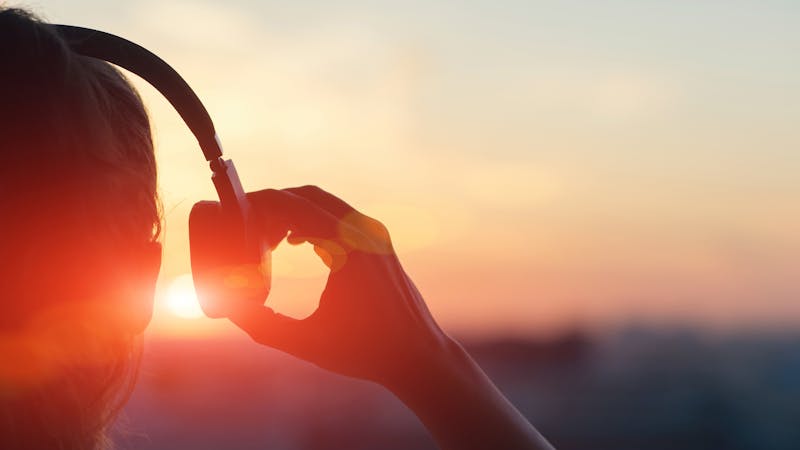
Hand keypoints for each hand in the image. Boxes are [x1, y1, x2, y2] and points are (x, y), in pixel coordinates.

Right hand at [191, 186, 554, 449]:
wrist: (417, 356)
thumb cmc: (365, 351)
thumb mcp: (305, 342)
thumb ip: (260, 325)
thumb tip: (226, 306)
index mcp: (347, 248)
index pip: (294, 205)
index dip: (259, 205)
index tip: (233, 214)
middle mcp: (364, 232)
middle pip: (307, 196)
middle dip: (272, 205)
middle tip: (243, 226)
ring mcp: (375, 235)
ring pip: (324, 204)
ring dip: (292, 211)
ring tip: (264, 239)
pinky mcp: (380, 243)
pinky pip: (339, 217)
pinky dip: (312, 220)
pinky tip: (293, 242)